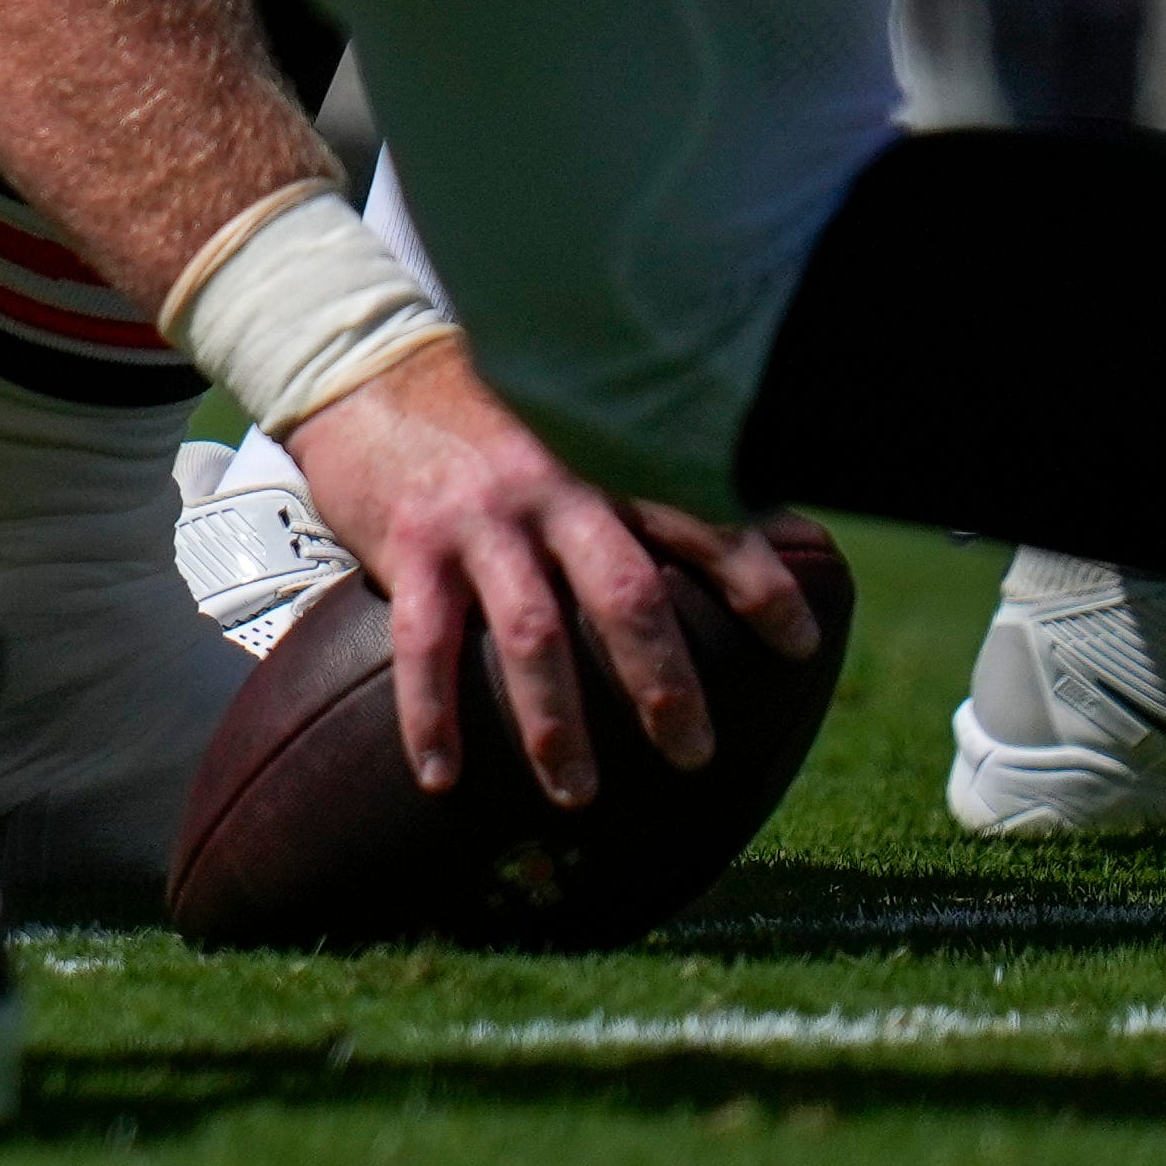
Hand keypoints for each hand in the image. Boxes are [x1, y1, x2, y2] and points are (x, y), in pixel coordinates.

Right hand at [268, 344, 826, 807]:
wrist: (368, 371)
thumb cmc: (493, 421)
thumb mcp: (577, 435)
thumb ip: (646, 488)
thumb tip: (768, 547)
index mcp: (605, 462)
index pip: (700, 519)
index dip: (755, 582)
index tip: (798, 646)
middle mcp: (552, 488)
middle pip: (626, 592)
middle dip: (663, 681)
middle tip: (693, 752)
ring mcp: (479, 519)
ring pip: (533, 633)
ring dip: (557, 724)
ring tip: (577, 794)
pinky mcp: (411, 544)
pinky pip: (425, 645)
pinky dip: (433, 716)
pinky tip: (443, 777)